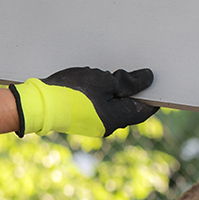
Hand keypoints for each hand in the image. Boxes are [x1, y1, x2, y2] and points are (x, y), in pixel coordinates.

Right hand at [11, 67, 157, 136]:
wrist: (40, 104)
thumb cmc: (71, 92)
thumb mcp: (103, 81)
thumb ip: (128, 81)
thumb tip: (148, 79)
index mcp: (116, 118)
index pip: (144, 109)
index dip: (153, 94)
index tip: (158, 82)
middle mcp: (108, 126)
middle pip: (130, 108)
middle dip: (134, 91)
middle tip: (134, 73)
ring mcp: (95, 124)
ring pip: (116, 106)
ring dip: (118, 92)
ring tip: (113, 76)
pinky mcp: (85, 120)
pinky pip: (103, 107)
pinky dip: (106, 95)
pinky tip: (99, 83)